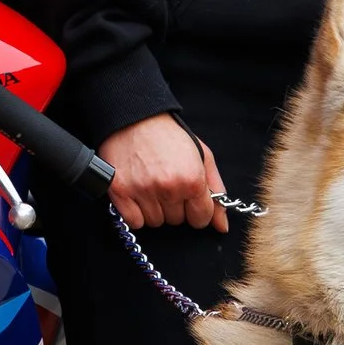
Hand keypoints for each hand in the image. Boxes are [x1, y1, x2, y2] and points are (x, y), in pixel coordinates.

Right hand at [105, 112, 226, 231]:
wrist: (136, 118)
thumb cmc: (170, 136)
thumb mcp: (203, 155)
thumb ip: (216, 190)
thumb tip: (222, 226)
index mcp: (192, 179)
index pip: (201, 219)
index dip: (196, 209)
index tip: (188, 198)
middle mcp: (169, 188)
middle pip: (177, 221)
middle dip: (175, 206)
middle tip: (167, 183)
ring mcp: (143, 191)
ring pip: (155, 222)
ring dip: (155, 209)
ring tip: (151, 185)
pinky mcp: (121, 192)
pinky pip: (134, 222)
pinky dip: (136, 213)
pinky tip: (138, 194)